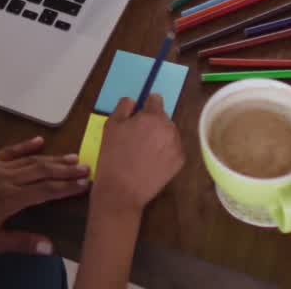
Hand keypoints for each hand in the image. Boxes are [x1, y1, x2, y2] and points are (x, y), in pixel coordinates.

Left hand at [0, 136, 89, 253]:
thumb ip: (19, 242)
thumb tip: (48, 247)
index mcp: (9, 199)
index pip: (45, 190)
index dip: (67, 187)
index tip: (86, 184)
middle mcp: (6, 179)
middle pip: (42, 171)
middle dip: (66, 169)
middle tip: (87, 168)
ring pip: (30, 160)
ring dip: (53, 158)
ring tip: (73, 156)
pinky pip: (10, 151)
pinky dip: (26, 146)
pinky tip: (40, 141)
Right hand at [93, 95, 183, 214]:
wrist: (121, 190)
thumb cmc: (113, 156)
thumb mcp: (111, 125)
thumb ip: (124, 107)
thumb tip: (134, 101)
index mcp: (152, 116)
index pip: (155, 99)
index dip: (145, 105)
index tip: (137, 116)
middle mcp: (169, 128)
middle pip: (163, 117)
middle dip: (152, 122)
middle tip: (137, 137)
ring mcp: (177, 146)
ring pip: (169, 133)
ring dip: (160, 136)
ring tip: (144, 151)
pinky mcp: (179, 162)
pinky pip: (173, 148)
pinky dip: (165, 151)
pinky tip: (151, 161)